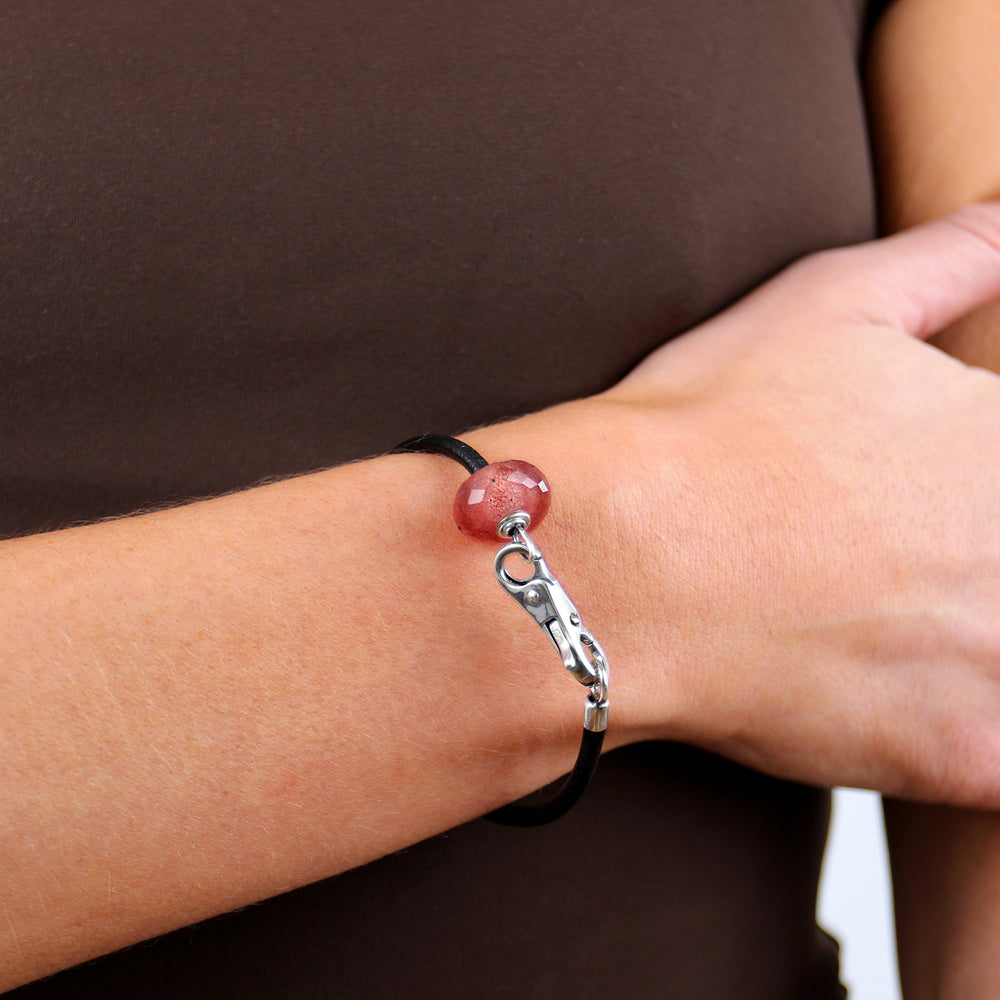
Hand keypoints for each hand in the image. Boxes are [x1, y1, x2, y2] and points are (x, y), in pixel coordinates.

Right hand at [519, 203, 999, 803]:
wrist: (618, 557)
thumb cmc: (704, 429)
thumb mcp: (828, 305)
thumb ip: (950, 258)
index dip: (966, 494)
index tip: (919, 508)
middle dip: (961, 558)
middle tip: (872, 562)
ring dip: (967, 641)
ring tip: (880, 625)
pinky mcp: (966, 754)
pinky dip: (970, 743)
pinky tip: (902, 709)